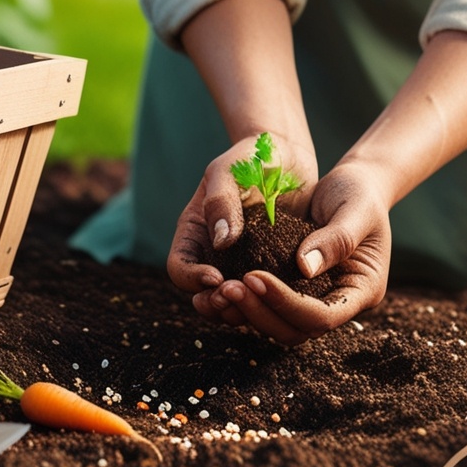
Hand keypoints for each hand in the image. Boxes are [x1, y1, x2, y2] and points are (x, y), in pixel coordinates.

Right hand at [166, 132, 317, 295]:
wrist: (287, 155)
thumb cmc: (250, 157)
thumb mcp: (230, 172)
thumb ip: (221, 202)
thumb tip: (221, 242)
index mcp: (195, 232)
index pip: (179, 267)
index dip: (192, 279)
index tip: (216, 278)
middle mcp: (214, 254)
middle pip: (202, 294)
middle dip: (215, 302)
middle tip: (236, 296)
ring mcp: (242, 265)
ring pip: (233, 302)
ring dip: (242, 310)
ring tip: (260, 303)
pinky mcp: (271, 269)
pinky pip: (265, 295)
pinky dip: (270, 303)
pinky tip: (285, 297)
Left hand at [176, 160, 391, 345]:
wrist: (356, 185)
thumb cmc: (362, 193)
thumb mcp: (356, 210)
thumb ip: (336, 239)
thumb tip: (304, 268)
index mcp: (363, 289)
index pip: (323, 315)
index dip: (287, 302)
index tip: (253, 276)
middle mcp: (339, 301)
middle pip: (298, 328)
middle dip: (261, 312)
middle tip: (228, 287)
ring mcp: (318, 297)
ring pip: (280, 323)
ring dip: (251, 311)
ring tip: (221, 288)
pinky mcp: (298, 286)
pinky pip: (272, 303)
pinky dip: (250, 299)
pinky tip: (224, 282)